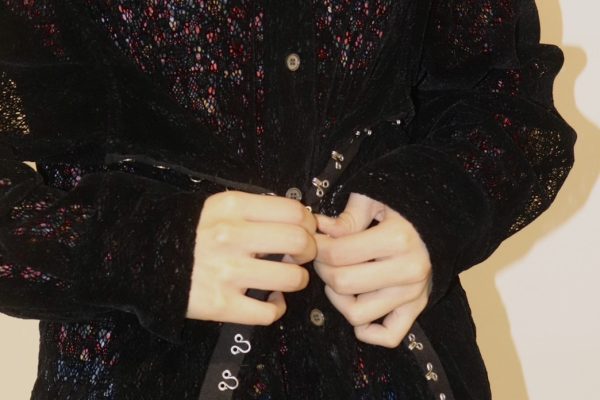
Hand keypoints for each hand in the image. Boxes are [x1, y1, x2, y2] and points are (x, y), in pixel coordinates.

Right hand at [186, 191, 315, 324]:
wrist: (142, 259)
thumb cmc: (187, 231)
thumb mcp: (217, 207)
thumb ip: (255, 209)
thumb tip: (299, 220)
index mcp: (232, 208)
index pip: (294, 212)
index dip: (308, 223)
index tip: (304, 230)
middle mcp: (231, 237)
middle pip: (299, 242)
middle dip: (308, 250)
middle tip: (299, 255)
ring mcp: (226, 272)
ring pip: (292, 278)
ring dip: (296, 279)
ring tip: (284, 277)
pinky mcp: (220, 305)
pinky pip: (269, 312)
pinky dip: (277, 307)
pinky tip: (271, 299)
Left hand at [314, 193, 431, 347]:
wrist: (440, 225)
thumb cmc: (403, 209)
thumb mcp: (376, 199)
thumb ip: (348, 217)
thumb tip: (319, 230)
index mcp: (397, 239)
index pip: (337, 254)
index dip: (317, 248)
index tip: (315, 241)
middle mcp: (408, 270)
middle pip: (342, 284)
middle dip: (323, 270)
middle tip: (324, 257)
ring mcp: (414, 294)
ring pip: (357, 314)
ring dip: (338, 299)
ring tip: (340, 277)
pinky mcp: (417, 309)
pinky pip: (388, 336)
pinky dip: (367, 330)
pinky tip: (357, 304)